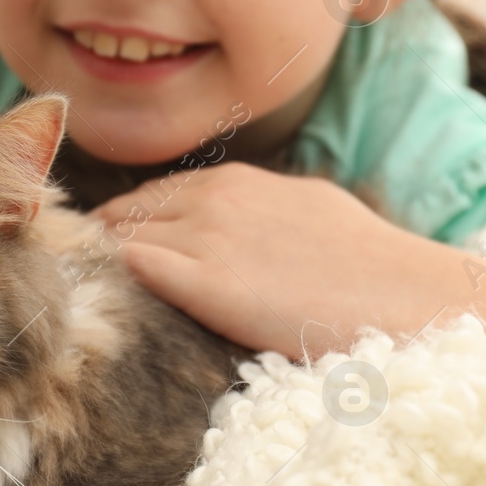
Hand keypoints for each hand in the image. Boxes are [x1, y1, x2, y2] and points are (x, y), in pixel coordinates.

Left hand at [90, 162, 452, 357]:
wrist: (404, 295)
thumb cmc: (369, 263)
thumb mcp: (306, 209)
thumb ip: (258, 210)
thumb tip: (236, 223)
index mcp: (235, 181)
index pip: (151, 197)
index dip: (126, 227)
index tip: (107, 256)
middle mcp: (213, 199)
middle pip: (125, 216)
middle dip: (102, 245)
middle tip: (81, 280)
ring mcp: (208, 237)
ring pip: (124, 240)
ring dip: (103, 266)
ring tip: (85, 295)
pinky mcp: (208, 283)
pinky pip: (137, 269)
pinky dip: (118, 281)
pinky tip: (109, 304)